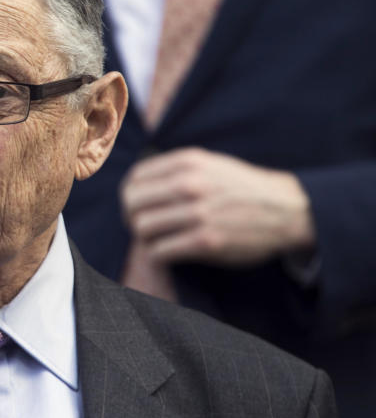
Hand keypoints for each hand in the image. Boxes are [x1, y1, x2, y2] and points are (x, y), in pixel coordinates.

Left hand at [120, 147, 315, 265]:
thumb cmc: (242, 189)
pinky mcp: (206, 242)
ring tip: (158, 240)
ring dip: (145, 238)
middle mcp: (190, 184)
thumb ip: (174, 171)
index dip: (130, 196)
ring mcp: (198, 213)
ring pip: (142, 228)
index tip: (138, 207)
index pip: (134, 179)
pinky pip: (160, 251)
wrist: (288, 210)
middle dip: (132, 218)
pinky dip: (158, 255)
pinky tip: (169, 253)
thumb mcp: (210, 164)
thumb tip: (135, 186)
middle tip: (143, 228)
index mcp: (188, 162)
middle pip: (132, 204)